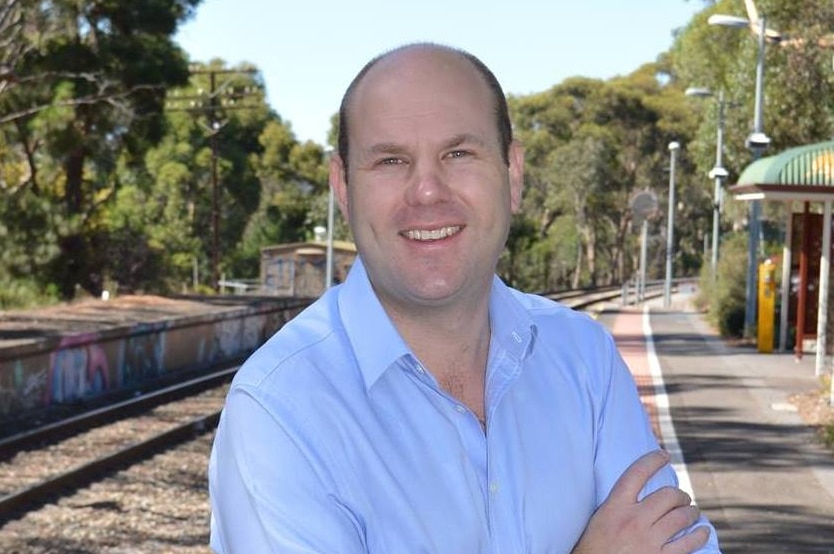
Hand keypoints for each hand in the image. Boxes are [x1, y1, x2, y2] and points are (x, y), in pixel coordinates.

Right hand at [571, 450, 709, 553]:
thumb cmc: (593, 548)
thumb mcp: (600, 519)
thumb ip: (618, 505)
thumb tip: (638, 493)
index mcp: (615, 507)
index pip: (637, 473)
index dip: (653, 460)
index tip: (664, 455)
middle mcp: (633, 520)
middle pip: (667, 496)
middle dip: (680, 494)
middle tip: (682, 497)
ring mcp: (648, 540)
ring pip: (681, 517)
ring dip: (691, 512)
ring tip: (692, 512)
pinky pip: (688, 543)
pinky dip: (699, 535)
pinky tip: (702, 531)